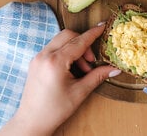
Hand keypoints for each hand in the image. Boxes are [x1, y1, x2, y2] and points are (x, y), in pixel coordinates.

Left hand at [0, 24, 120, 135]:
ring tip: (81, 69)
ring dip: (74, 49)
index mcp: (55, 62)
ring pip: (60, 41)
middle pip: (67, 35)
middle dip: (83, 44)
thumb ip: (97, 76)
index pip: (78, 42)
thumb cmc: (55, 110)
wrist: (32, 121)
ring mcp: (37, 58)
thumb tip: (114, 69)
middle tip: (90, 62)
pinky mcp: (35, 62)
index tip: (102, 26)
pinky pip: (53, 48)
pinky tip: (71, 69)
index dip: (92, 33)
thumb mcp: (80, 92)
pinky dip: (64, 53)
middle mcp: (44, 56)